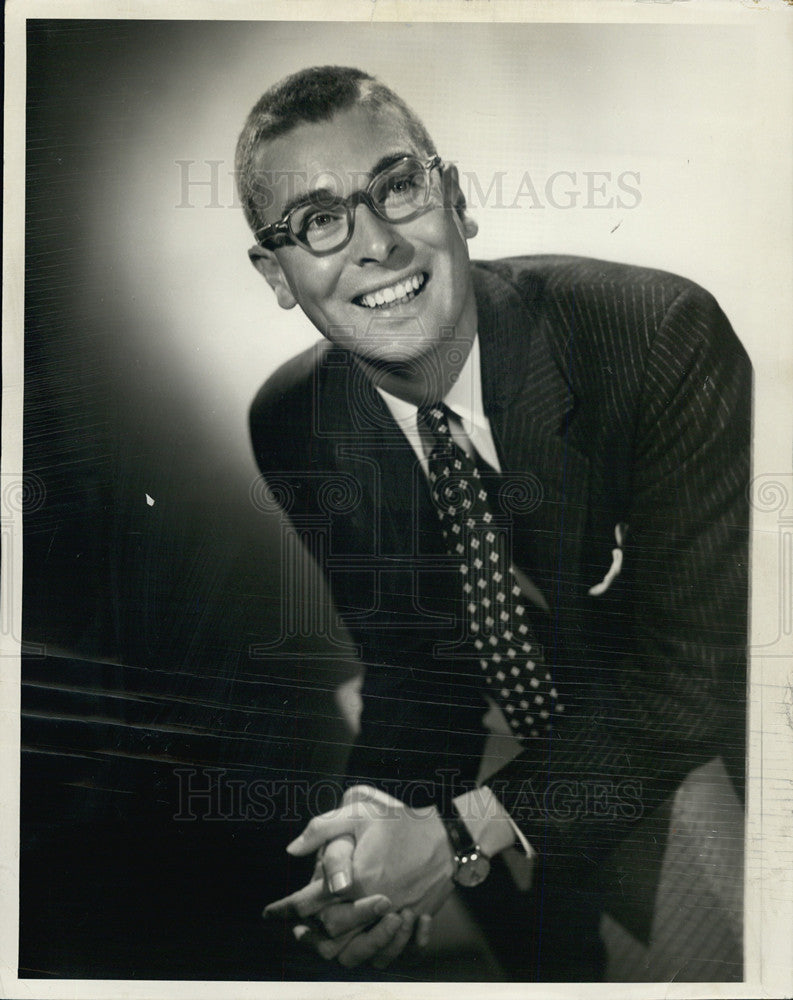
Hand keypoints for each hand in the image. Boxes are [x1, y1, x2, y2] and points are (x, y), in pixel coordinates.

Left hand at [264, 785, 454, 966]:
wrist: (451, 837)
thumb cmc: (404, 821)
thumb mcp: (362, 811)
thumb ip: (324, 828)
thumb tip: (292, 849)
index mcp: (357, 878)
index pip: (311, 903)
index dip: (286, 909)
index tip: (270, 913)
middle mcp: (374, 904)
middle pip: (329, 934)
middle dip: (308, 934)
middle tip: (295, 929)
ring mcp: (395, 917)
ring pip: (355, 952)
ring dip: (335, 949)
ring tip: (321, 940)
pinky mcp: (411, 923)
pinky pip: (386, 955)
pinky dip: (369, 955)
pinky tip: (358, 943)